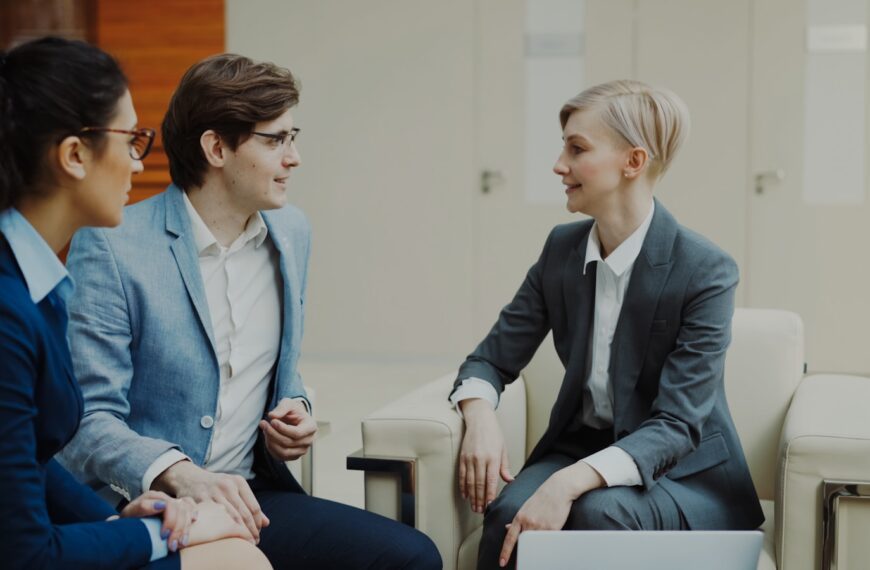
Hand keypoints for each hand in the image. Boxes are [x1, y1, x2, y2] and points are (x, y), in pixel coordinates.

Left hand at [118, 490, 197, 551]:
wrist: (130, 519)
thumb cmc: (129, 519)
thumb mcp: (130, 513)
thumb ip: (143, 506)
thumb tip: (161, 505)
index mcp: (154, 496)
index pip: (170, 505)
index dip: (170, 521)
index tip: (163, 537)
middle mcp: (165, 497)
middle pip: (180, 510)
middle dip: (178, 530)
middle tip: (172, 546)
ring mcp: (172, 501)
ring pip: (187, 511)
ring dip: (186, 529)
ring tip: (181, 544)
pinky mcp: (177, 506)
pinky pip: (190, 505)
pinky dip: (193, 512)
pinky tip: (193, 521)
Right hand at [151, 460, 268, 542]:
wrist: (189, 478)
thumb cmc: (216, 486)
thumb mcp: (234, 488)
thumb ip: (250, 504)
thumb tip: (267, 523)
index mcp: (238, 482)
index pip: (254, 507)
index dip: (258, 523)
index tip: (258, 533)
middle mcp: (227, 486)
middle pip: (243, 514)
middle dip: (251, 530)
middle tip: (254, 542)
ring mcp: (213, 493)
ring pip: (230, 518)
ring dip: (238, 533)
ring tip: (243, 542)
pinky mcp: (200, 501)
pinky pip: (214, 519)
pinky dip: (222, 530)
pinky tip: (225, 537)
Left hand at [259, 398, 316, 460]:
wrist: (295, 419)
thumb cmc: (293, 411)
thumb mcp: (289, 404)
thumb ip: (282, 408)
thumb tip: (272, 416)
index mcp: (311, 427)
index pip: (297, 433)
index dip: (283, 429)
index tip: (272, 421)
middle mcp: (309, 441)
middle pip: (289, 443)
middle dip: (273, 433)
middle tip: (263, 423)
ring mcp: (302, 450)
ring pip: (283, 452)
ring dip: (270, 441)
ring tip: (264, 429)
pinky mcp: (293, 456)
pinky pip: (280, 456)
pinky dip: (270, 447)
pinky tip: (267, 436)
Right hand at [458, 398, 513, 512]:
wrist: (480, 420)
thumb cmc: (494, 434)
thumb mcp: (503, 449)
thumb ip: (504, 467)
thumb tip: (509, 481)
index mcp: (493, 458)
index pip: (491, 481)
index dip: (490, 495)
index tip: (490, 506)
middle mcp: (480, 459)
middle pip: (479, 484)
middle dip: (480, 500)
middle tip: (480, 511)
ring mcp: (470, 458)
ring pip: (470, 482)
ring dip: (472, 496)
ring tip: (474, 507)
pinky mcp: (462, 457)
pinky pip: (462, 475)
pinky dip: (463, 486)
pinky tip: (465, 495)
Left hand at [498, 462, 603, 566]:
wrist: (558, 488)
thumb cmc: (543, 497)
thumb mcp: (526, 507)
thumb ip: (518, 520)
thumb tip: (506, 528)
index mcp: (519, 517)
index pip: (510, 538)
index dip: (505, 552)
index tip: (502, 562)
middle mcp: (528, 522)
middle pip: (523, 544)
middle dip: (522, 555)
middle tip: (520, 565)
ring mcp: (541, 525)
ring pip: (535, 544)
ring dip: (535, 551)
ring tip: (535, 558)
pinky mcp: (553, 528)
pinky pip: (548, 541)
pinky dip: (547, 545)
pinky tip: (548, 546)